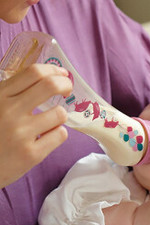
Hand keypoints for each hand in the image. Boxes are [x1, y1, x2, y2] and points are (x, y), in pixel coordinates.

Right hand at [0, 64, 72, 187]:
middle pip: (50, 86)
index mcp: (0, 96)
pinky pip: (60, 135)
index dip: (53, 70)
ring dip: (59, 116)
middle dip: (65, 85)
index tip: (61, 74)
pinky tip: (46, 137)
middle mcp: (10, 111)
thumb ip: (13, 93)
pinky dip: (57, 134)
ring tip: (50, 122)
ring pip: (60, 114)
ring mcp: (21, 133)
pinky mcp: (31, 154)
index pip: (34, 73)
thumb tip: (47, 77)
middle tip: (67, 89)